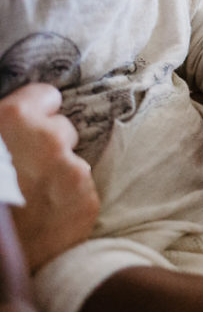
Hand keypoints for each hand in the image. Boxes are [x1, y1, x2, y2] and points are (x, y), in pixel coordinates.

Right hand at [0, 84, 98, 270]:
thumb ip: (4, 131)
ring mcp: (71, 172)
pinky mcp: (86, 202)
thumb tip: (14, 120)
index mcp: (14, 120)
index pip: (47, 96)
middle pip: (62, 130)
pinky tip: (44, 215)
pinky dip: (66, 200)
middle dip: (47, 145)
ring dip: (57, 174)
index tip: (27, 127)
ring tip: (31, 197)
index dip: (35, 112)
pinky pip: (80, 190)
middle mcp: (49, 141)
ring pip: (72, 161)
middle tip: (23, 169)